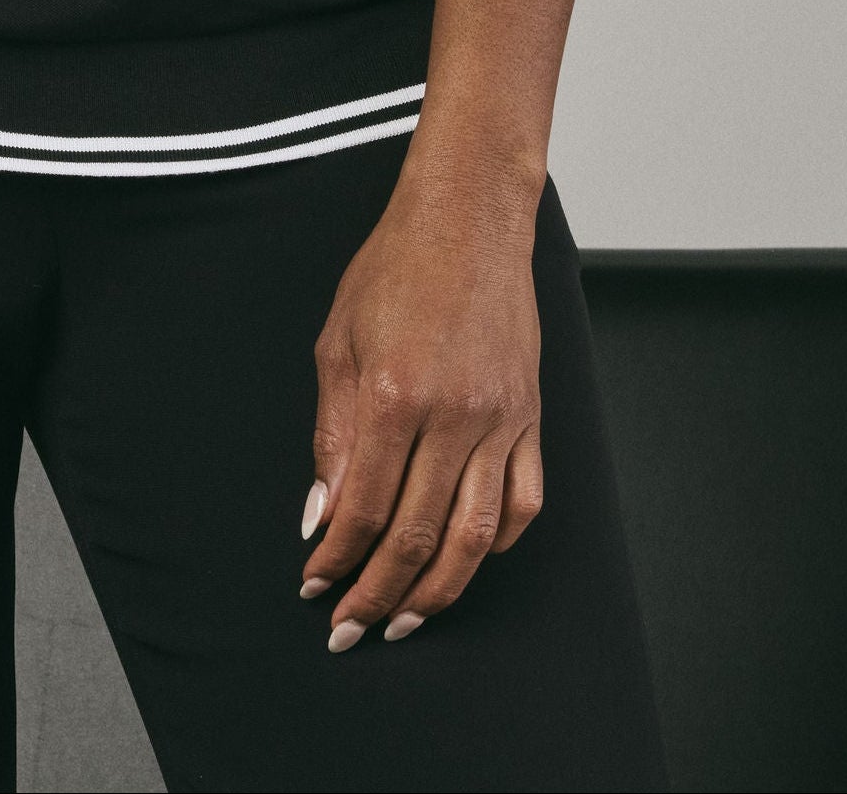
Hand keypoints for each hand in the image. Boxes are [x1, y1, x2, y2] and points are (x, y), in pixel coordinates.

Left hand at [300, 159, 543, 647]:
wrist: (468, 221)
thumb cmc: (395, 270)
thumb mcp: (338, 342)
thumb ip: (332, 433)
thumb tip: (322, 514)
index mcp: (395, 394)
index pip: (363, 506)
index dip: (337, 558)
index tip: (315, 586)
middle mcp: (454, 416)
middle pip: (416, 535)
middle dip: (379, 593)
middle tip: (351, 627)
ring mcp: (501, 422)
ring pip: (476, 537)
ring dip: (439, 591)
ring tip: (407, 620)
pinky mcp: (531, 419)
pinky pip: (524, 504)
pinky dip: (497, 545)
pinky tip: (467, 560)